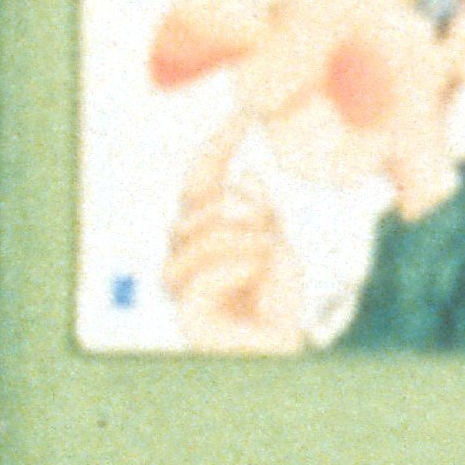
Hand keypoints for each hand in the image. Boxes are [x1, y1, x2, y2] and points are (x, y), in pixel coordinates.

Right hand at [163, 119, 308, 352]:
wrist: (282, 349)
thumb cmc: (279, 302)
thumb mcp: (277, 243)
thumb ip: (258, 215)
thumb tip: (244, 179)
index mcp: (208, 235)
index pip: (201, 183)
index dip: (215, 149)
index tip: (242, 115)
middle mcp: (187, 255)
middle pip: (195, 207)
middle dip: (236, 209)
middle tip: (269, 229)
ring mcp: (182, 284)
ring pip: (195, 236)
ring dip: (241, 241)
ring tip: (267, 257)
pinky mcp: (185, 311)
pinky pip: (202, 272)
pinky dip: (237, 268)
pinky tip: (256, 276)